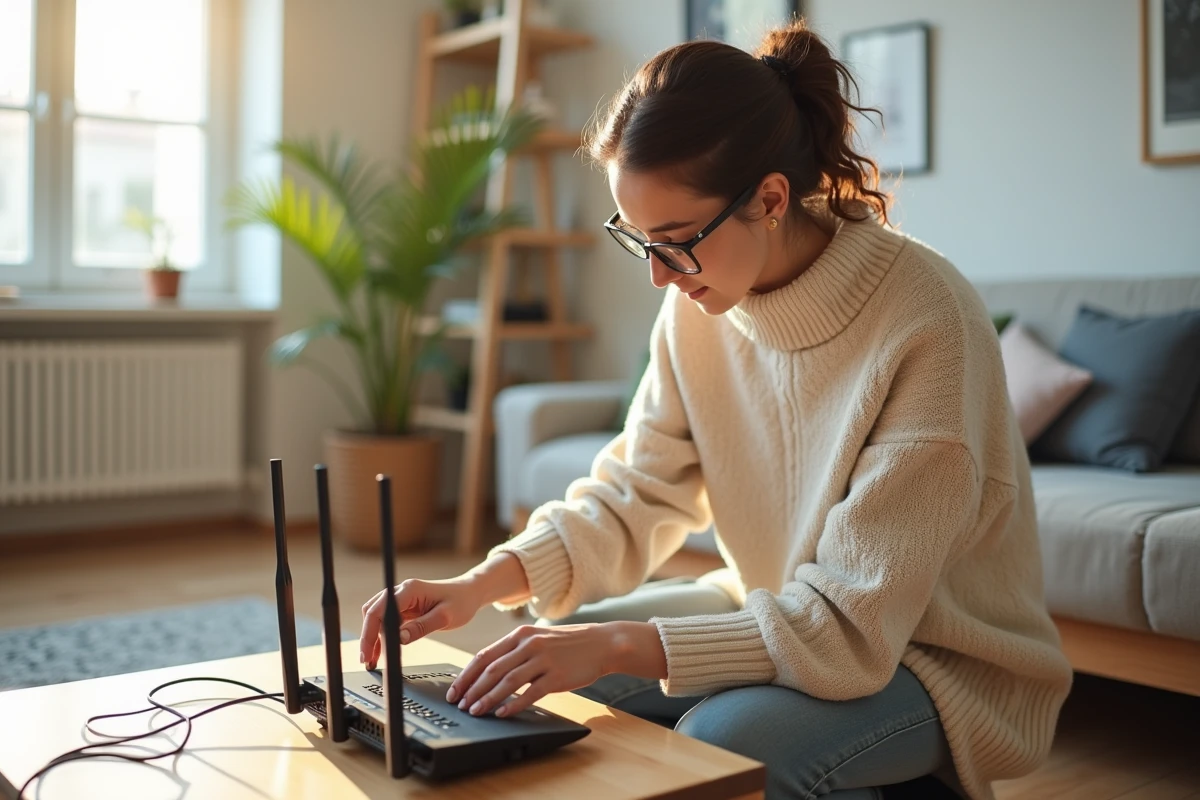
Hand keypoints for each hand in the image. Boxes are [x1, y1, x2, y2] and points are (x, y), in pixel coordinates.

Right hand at [359, 577, 482, 668]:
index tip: (368, 653)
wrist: (470, 592)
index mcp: (409, 590)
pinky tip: (381, 651)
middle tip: (367, 660)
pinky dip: (382, 635)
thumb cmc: (461, 601)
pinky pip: (387, 620)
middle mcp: (402, 591)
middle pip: (373, 612)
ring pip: (377, 616)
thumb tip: (399, 639)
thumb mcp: (445, 617)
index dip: (370, 633)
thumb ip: (421, 628)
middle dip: (368, 637)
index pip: (380, 610)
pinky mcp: (405, 606)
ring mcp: (402, 598)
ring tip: (371, 660)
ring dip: (372, 637)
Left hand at [446, 621, 666, 717]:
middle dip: (472, 689)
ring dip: (488, 698)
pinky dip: (513, 704)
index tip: (455, 690)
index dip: (467, 674)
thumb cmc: (569, 644)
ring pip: (507, 682)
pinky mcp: (557, 676)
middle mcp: (530, 644)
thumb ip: (516, 651)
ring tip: (476, 711)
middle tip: (460, 704)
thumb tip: (489, 670)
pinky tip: (503, 713)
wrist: (602, 643)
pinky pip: (530, 693)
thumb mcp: (539, 638)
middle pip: (492, 669)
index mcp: (521, 634)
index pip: (485, 655)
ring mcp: (543, 660)